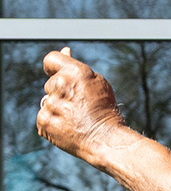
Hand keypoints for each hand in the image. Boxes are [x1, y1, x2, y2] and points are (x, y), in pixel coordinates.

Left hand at [37, 47, 125, 161]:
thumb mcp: (97, 83)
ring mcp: (50, 103)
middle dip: (61, 93)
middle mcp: (60, 84)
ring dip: (57, 109)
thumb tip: (65, 50)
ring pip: (48, 102)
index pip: (50, 60)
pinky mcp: (43, 121)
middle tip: (79, 107)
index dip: (53, 68)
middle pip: (50, 84)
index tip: (57, 75)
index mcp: (75, 72)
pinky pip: (44, 117)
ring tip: (76, 119)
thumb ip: (76, 67)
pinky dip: (53, 123)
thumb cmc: (105, 111)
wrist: (106, 140)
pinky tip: (68, 128)